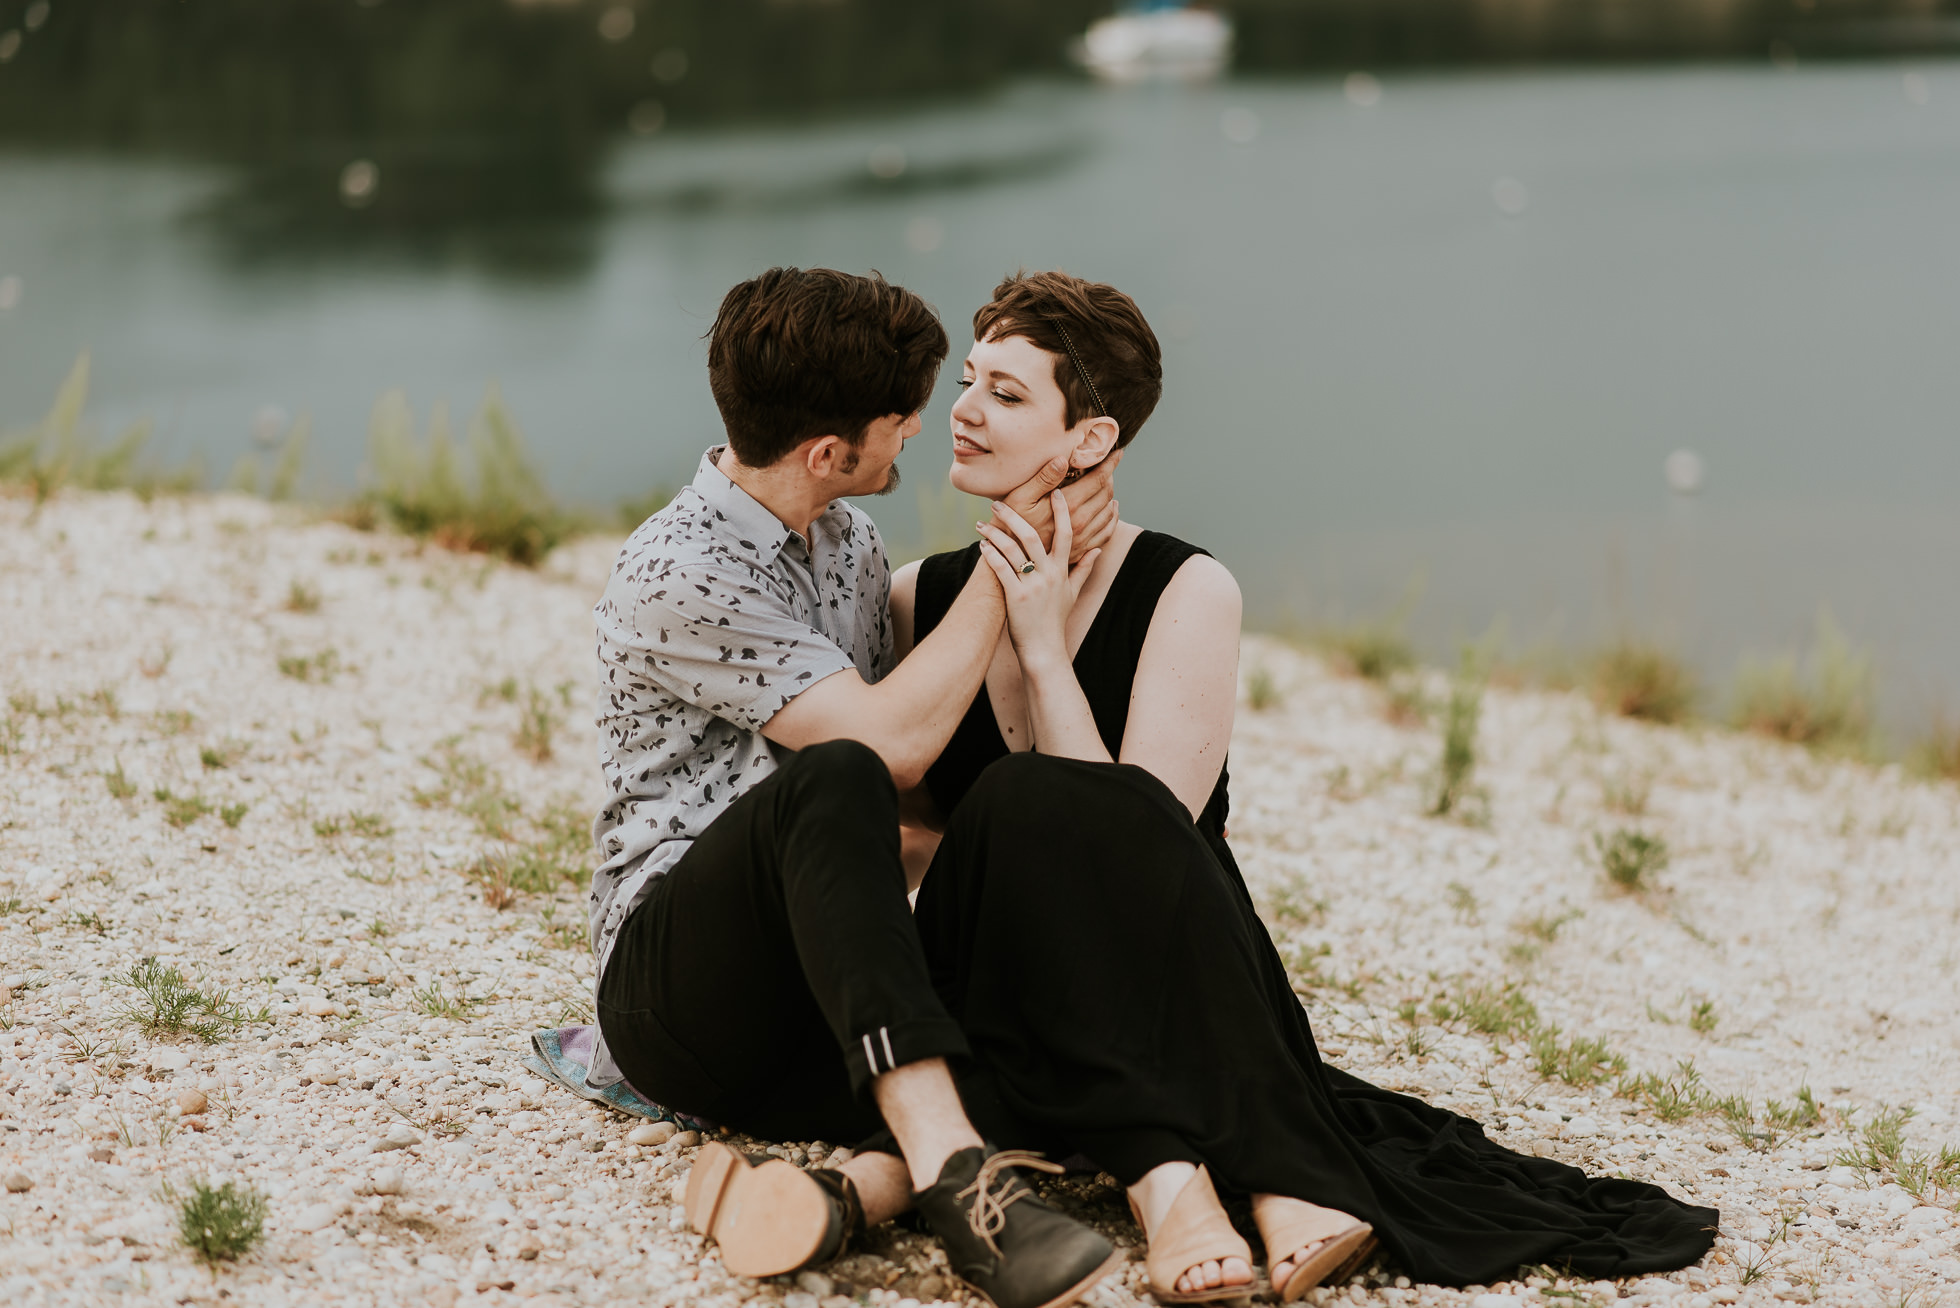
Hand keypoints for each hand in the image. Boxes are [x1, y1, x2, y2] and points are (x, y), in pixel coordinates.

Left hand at [976, 493, 1100, 671]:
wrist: (1045, 649)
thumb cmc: (1056, 620)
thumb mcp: (1073, 593)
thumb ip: (1084, 568)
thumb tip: (1097, 549)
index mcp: (1062, 571)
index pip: (1066, 534)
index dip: (1061, 511)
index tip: (1055, 492)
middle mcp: (1048, 575)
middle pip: (1033, 536)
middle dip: (1014, 516)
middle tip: (998, 503)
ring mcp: (1031, 586)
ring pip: (1013, 550)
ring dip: (995, 534)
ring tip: (981, 524)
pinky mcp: (1015, 597)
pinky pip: (1001, 569)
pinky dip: (991, 555)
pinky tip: (982, 545)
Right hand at [994, 450, 1120, 564]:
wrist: (1007, 561)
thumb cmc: (1009, 524)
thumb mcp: (1020, 496)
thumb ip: (1044, 478)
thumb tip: (1063, 459)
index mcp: (1070, 506)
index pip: (1099, 480)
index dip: (1110, 464)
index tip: (1117, 452)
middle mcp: (1081, 523)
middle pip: (1106, 495)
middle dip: (1109, 477)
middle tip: (1105, 467)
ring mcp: (1083, 540)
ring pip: (1109, 513)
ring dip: (1110, 497)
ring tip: (1107, 485)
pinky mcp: (1081, 551)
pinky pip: (1106, 534)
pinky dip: (1112, 520)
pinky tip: (1109, 511)